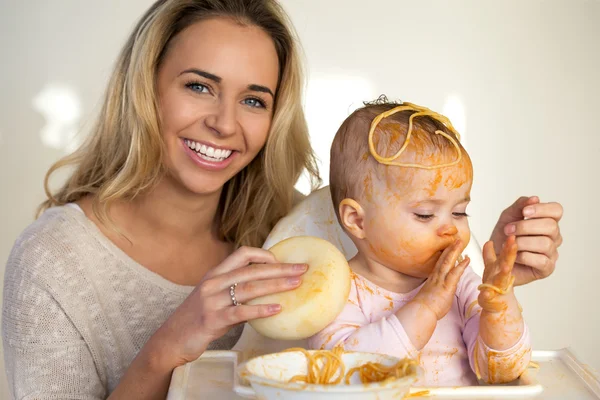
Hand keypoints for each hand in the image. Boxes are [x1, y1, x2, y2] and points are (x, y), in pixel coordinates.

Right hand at [155, 246, 306, 366]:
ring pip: (249, 288)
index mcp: (215, 274)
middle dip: (280, 268)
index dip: (264, 255)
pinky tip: (277, 310)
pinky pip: (241, 312)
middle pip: (252, 270)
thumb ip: (234, 290)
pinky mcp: (212, 319)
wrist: (171, 340)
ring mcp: (212, 301)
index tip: (282, 261)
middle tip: (302, 269)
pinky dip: (261, 310)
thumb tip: (266, 288)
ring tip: (296, 284)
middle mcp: (213, 283)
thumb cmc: (197, 319)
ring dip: (276, 285)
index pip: (242, 254)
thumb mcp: (214, 298)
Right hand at [413, 239, 469, 319]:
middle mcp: (436, 276)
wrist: (421, 311)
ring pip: (448, 262)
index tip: (450, 247)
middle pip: (444, 259)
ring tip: (460, 242)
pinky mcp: (446, 286)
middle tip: (456, 239)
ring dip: (455, 251)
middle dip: (450, 248)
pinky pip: (455, 273)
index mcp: (433, 279)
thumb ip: (436, 291)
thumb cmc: (424, 307)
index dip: (445, 254)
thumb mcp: (430, 296)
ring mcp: (441, 280)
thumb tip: (439, 291)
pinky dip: (461, 265)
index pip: (440, 263)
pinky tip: (467, 259)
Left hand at [478, 236, 516, 312]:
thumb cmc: (495, 284)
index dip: (510, 244)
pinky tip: (486, 293)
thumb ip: (490, 255)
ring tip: (505, 266)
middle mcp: (503, 275)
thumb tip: (488, 242)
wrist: (497, 305)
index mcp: (502, 266)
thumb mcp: (493, 267)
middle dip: (511, 253)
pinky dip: (487, 294)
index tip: (513, 233)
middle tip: (513, 242)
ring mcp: (499, 287)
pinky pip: (489, 296)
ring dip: (503, 272)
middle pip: (509, 262)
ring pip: (502, 278)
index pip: (508, 252)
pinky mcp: (491, 298)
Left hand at [490, 196, 562, 285]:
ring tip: (509, 243)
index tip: (524, 212)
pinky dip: (523, 256)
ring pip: (545, 243)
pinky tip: (514, 256)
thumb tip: (535, 198)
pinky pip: (541, 260)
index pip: (556, 210)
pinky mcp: (547, 268)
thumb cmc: (504, 237)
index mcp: (547, 221)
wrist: (494, 258)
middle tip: (508, 230)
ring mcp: (552, 253)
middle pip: (551, 226)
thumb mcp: (508, 217)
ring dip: (522, 242)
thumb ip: (520, 206)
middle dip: (525, 226)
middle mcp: (554, 237)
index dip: (542, 209)